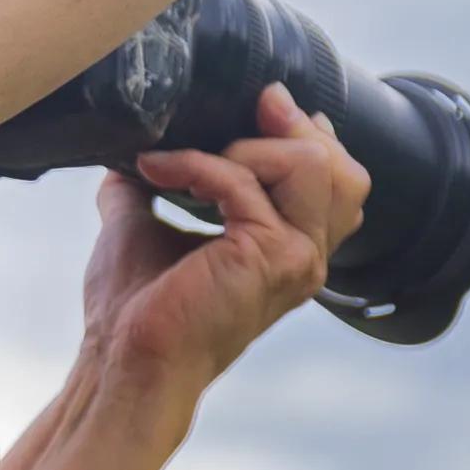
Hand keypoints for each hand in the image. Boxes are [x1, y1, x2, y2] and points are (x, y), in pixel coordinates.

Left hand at [78, 84, 367, 405]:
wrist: (125, 360)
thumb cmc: (136, 311)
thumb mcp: (145, 224)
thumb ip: (156, 182)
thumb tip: (126, 150)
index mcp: (289, 249)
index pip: (336, 180)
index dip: (305, 135)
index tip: (256, 108)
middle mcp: (305, 256)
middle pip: (344, 169)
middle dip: (294, 127)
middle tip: (247, 109)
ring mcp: (297, 259)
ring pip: (315, 165)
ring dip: (248, 146)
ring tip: (191, 159)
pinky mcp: (271, 256)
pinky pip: (245, 181)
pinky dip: (195, 164)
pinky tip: (154, 170)